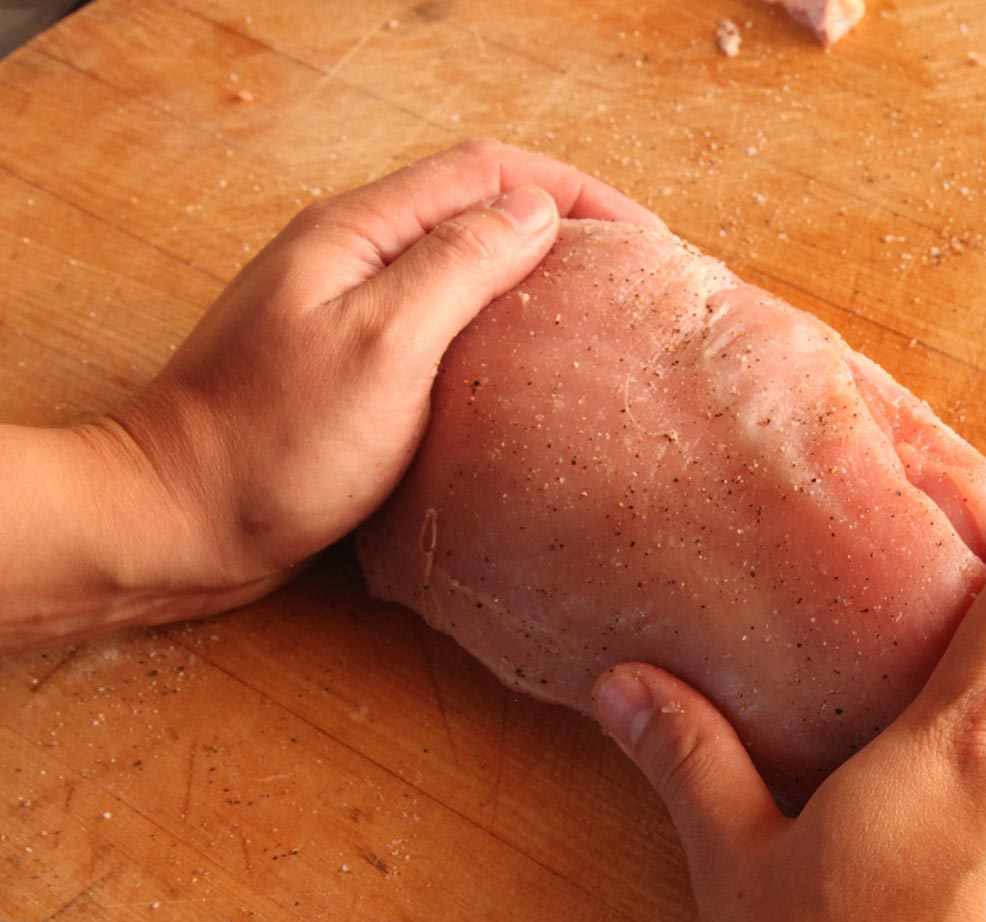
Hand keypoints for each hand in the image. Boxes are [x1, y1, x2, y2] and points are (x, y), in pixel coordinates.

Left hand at [105, 138, 658, 592]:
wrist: (177, 522)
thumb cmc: (273, 443)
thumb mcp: (383, 345)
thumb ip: (457, 266)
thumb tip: (536, 212)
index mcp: (359, 232)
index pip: (488, 171)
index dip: (574, 192)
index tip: (644, 239)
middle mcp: (353, 256)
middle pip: (475, 210)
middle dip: (560, 229)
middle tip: (631, 283)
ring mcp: (346, 311)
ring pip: (459, 268)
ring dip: (530, 280)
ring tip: (595, 324)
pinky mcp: (347, 367)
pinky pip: (438, 325)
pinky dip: (494, 334)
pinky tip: (524, 379)